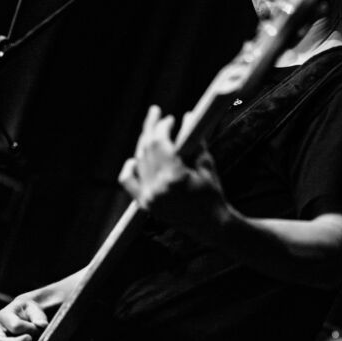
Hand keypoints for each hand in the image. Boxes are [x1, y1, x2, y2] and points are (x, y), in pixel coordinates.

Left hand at [118, 105, 227, 235]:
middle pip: (147, 149)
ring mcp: (148, 197)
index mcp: (174, 177)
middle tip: (157, 114)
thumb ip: (195, 141)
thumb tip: (187, 116)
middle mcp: (157, 187)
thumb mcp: (207, 165)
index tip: (170, 118)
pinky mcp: (145, 204)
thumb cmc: (212, 195)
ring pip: (139, 161)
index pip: (160, 143)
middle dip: (151, 129)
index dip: (162, 127)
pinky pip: (129, 182)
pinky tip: (135, 158)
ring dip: (144, 144)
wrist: (210, 226)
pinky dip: (130, 168)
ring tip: (151, 131)